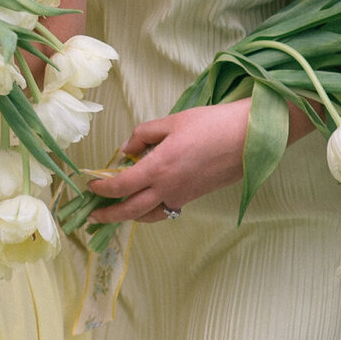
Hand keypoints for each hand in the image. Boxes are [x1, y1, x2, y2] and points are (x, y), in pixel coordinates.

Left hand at [87, 101, 256, 222]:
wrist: (251, 138)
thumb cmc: (211, 125)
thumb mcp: (171, 122)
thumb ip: (142, 135)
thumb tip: (125, 150)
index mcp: (158, 168)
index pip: (120, 186)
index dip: (101, 189)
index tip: (90, 186)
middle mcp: (168, 188)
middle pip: (131, 211)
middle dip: (108, 215)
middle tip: (92, 217)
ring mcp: (184, 196)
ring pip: (150, 216)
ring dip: (130, 216)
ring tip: (116, 213)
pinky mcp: (196, 197)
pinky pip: (167, 210)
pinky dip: (151, 212)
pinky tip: (146, 203)